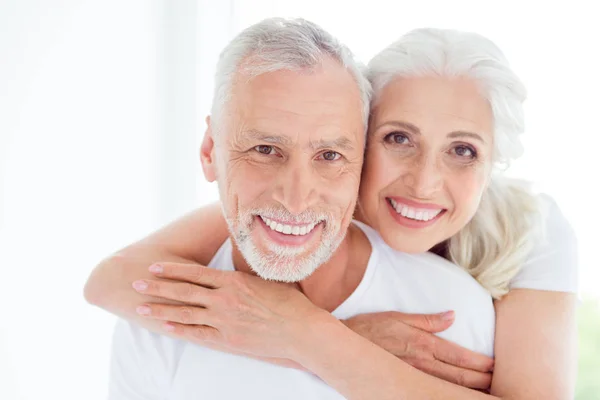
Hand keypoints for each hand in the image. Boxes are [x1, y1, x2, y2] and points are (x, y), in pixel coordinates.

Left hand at [131, 262, 330, 359]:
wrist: (300, 330)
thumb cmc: (288, 302)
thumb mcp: (266, 279)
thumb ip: (244, 274)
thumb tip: (234, 265)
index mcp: (233, 281)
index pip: (195, 273)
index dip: (172, 270)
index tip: (154, 267)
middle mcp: (224, 300)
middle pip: (183, 291)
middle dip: (158, 287)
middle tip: (137, 284)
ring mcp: (223, 321)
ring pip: (185, 313)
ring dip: (161, 309)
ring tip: (141, 306)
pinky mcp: (227, 340)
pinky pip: (197, 334)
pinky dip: (179, 329)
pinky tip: (164, 326)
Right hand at [343, 311, 493, 388]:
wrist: (344, 345)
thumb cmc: (371, 328)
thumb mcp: (398, 317)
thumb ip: (427, 319)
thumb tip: (452, 316)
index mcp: (423, 344)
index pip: (459, 357)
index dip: (480, 363)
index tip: (495, 366)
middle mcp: (421, 364)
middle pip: (459, 377)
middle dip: (481, 381)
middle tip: (499, 383)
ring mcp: (413, 376)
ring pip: (448, 388)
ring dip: (468, 390)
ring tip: (485, 393)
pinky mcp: (404, 383)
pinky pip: (431, 391)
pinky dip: (448, 394)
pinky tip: (455, 395)